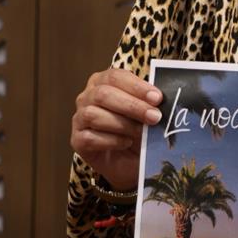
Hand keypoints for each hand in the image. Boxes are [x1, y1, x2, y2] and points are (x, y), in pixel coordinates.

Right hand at [70, 68, 160, 191]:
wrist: (131, 160)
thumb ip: (150, 103)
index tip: (157, 98)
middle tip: (155, 117)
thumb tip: (160, 99)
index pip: (115, 76)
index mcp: (103, 82)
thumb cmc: (139, 130)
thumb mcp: (147, 113)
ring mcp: (79, 119)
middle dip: (132, 106)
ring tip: (141, 133)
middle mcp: (87, 97)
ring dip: (123, 124)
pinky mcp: (77, 140)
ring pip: (93, 115)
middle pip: (103, 94)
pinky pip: (90, 138)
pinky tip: (126, 143)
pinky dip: (112, 141)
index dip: (136, 86)